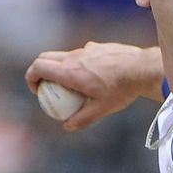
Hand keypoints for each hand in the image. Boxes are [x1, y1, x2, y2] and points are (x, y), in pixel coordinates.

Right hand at [25, 42, 163, 129]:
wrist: (142, 69)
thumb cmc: (121, 90)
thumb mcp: (102, 109)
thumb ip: (82, 119)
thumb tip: (67, 126)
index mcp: (70, 72)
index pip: (38, 67)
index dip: (31, 77)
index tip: (37, 89)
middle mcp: (75, 57)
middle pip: (46, 57)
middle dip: (40, 70)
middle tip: (47, 86)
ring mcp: (86, 49)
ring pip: (64, 55)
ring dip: (61, 66)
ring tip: (72, 84)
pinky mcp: (98, 46)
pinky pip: (82, 53)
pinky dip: (79, 63)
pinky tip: (94, 76)